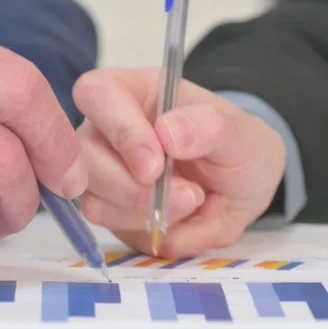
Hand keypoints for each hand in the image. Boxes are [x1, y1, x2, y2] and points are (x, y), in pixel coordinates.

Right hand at [74, 68, 285, 256]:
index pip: (96, 94)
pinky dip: (161, 234)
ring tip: (195, 202)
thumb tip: (168, 132)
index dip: (119, 129)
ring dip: (148, 214)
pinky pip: (121, 234)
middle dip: (131, 189)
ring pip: (94, 203)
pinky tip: (188, 219)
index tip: (154, 166)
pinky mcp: (115, 214)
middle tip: (188, 195)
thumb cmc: (237, 145)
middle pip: (82, 158)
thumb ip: (209, 126)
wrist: (247, 187)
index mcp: (133, 94)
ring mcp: (105, 176)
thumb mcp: (240, 132)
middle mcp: (107, 132)